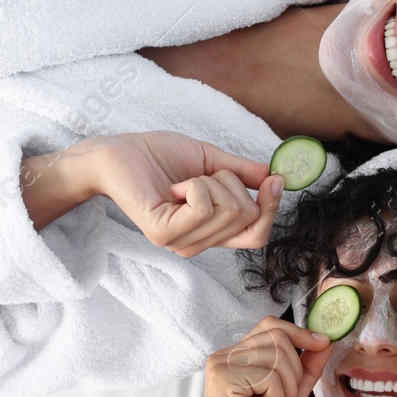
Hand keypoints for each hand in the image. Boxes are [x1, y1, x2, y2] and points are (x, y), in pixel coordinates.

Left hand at [81, 132, 282, 257]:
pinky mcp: (163, 233)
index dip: (271, 208)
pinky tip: (174, 187)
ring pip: (229, 209)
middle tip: (199, 176)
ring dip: (210, 180)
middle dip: (232, 182)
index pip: (258, 235)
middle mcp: (197, 244)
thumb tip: (278, 177)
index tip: (273, 179)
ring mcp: (180, 242)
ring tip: (182, 181)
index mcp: (211, 231)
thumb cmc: (159, 156)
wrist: (118, 152)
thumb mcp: (212, 161)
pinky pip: (204, 206)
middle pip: (248, 216)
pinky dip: (196, 185)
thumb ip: (244, 173)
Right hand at [203, 318, 331, 396]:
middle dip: (295, 372)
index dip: (298, 331)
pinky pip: (269, 378)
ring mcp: (221, 364)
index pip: (271, 325)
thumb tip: (325, 343)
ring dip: (287, 392)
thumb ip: (305, 370)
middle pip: (278, 338)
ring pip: (277, 357)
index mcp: (239, 356)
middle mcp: (226, 355)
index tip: (322, 343)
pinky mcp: (222, 377)